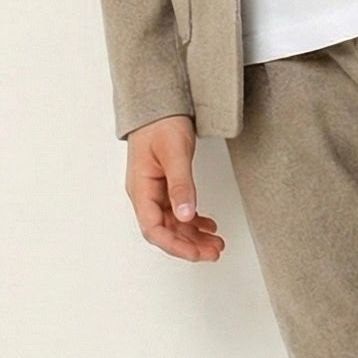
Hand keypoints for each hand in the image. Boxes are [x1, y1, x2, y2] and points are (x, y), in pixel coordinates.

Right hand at [125, 114, 225, 260]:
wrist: (160, 104)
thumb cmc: (161, 123)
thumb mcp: (175, 153)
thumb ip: (181, 185)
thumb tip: (186, 215)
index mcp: (141, 189)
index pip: (153, 229)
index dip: (175, 245)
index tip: (196, 253)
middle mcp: (145, 194)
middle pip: (164, 231)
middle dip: (189, 245)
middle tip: (214, 252)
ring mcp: (155, 191)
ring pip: (173, 224)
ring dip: (193, 236)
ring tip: (216, 243)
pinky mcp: (166, 185)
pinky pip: (178, 211)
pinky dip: (194, 221)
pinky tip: (208, 225)